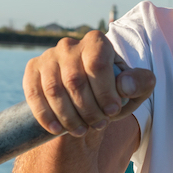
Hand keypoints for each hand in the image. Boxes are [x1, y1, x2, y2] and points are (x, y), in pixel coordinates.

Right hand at [23, 30, 154, 136]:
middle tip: (99, 124)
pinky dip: (45, 115)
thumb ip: (140, 83)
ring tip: (81, 130)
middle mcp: (69, 45)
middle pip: (75, 80)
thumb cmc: (114, 90)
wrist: (88, 95)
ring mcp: (48, 56)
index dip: (105, 91)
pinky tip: (57, 129)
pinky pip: (34, 93)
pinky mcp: (33, 70)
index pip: (97, 64)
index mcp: (96, 42)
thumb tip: (125, 85)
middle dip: (88, 109)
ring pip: (54, 89)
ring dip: (68, 116)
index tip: (112, 112)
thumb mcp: (136, 87)